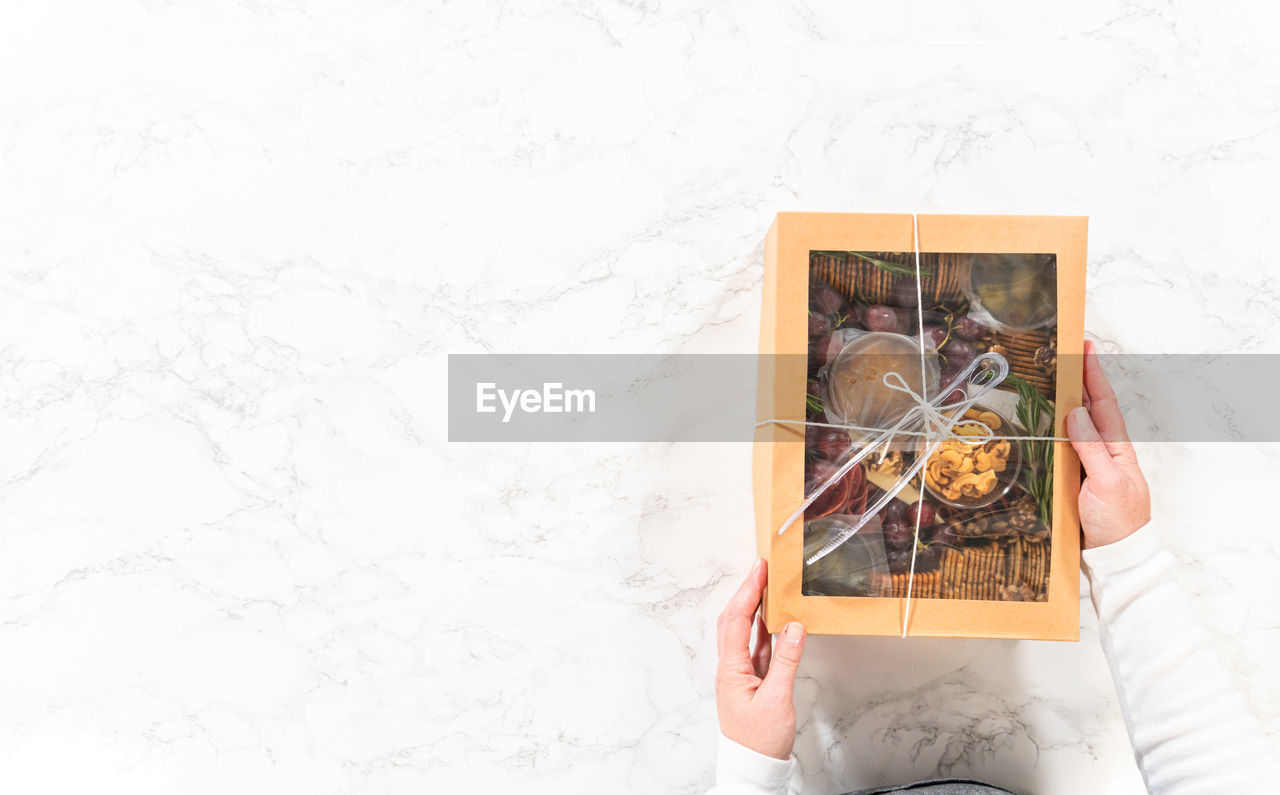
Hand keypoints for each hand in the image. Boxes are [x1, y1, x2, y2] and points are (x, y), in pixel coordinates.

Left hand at [714, 558, 805, 759]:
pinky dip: (763, 629)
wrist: (754, 767)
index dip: (747, 592)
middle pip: (734, 620)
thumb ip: (786, 660)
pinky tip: (774, 620)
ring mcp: (740, 674)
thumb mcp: (777, 699)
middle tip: (761, 569)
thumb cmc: (761, 740)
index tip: (759, 569)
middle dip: (746, 591)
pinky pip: (756, 647)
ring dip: (753, 607)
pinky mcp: (752, 681)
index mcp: (731, 669)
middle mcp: (731, 668)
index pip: (736, 620)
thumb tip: (794, 626)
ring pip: (744, 632)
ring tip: (767, 586)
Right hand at [1066, 340, 1150, 548]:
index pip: (1103, 403)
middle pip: (1090, 408)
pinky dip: (1056, 428)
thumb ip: (1091, 448)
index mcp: (1117, 449)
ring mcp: (1090, 464)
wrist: (1116, 555)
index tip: (1084, 347)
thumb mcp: (1106, 482)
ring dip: (1066, 400)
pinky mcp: (1075, 479)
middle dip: (1080, 379)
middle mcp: (1104, 452)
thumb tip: (1075, 412)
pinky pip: (1065, 446)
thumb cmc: (1118, 520)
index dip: (1093, 374)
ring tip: (1052, 378)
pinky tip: (1045, 422)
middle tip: (1065, 353)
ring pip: (1076, 426)